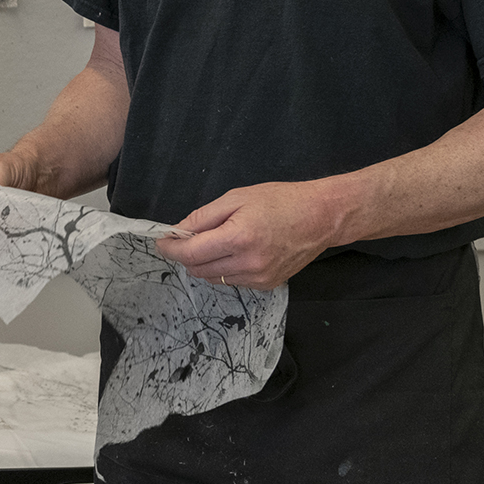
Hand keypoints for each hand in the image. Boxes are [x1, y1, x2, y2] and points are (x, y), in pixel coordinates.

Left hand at [155, 179, 349, 289]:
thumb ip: (203, 217)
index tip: (162, 241)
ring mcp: (259, 278)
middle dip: (185, 254)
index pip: (190, 253)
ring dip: (203, 262)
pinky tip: (234, 251)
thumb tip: (178, 230)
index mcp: (238, 238)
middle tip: (186, 237)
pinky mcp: (267, 285)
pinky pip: (231, 280)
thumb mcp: (236, 198)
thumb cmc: (280, 201)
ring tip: (215, 241)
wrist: (321, 217)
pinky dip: (223, 268)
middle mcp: (248, 264)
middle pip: (197, 269)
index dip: (170, 248)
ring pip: (212, 277)